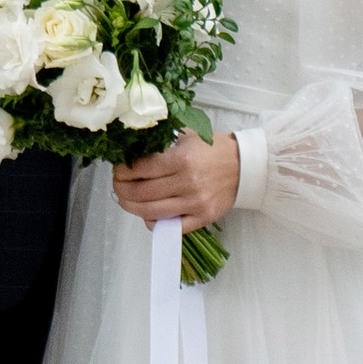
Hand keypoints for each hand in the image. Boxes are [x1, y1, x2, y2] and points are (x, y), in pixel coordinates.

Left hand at [111, 129, 240, 229]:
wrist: (245, 166)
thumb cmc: (214, 149)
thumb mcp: (188, 136)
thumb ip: (163, 143)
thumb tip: (133, 151)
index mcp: (181, 159)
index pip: (140, 169)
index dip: (123, 171)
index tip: (118, 170)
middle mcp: (187, 182)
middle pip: (141, 192)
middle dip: (122, 189)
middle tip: (117, 185)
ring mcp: (195, 202)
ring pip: (151, 211)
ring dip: (132, 207)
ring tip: (126, 200)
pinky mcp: (202, 217)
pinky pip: (171, 227)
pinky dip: (154, 223)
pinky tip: (148, 215)